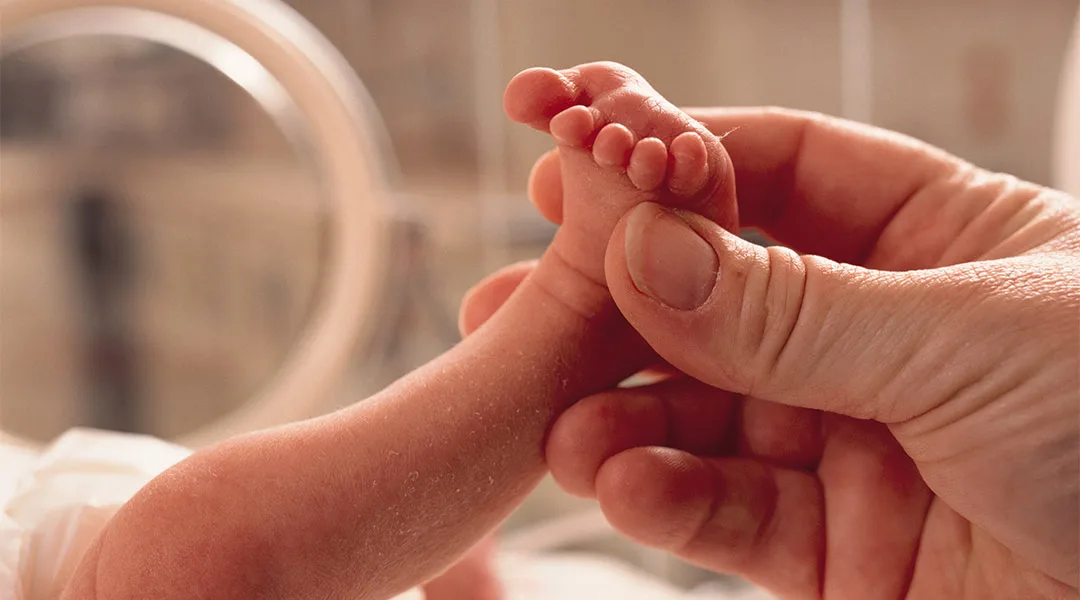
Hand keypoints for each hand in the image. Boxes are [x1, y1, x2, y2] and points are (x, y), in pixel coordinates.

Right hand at [460, 108, 1078, 599]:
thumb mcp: (971, 343)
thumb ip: (795, 308)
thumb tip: (646, 247)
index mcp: (938, 240)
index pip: (781, 171)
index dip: (681, 162)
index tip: (584, 161)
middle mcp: (880, 331)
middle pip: (720, 291)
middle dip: (622, 297)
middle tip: (523, 296)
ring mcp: (848, 437)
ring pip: (703, 409)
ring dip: (625, 413)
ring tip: (563, 423)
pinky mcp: (830, 543)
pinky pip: (725, 510)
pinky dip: (666, 498)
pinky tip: (622, 484)